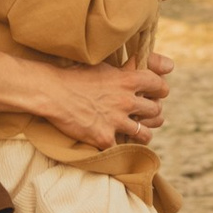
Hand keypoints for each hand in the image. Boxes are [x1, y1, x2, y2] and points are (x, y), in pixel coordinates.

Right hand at [33, 54, 170, 151]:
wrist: (51, 93)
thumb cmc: (75, 76)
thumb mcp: (104, 66)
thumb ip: (126, 69)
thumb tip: (151, 65)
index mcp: (126, 80)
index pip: (159, 85)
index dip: (160, 90)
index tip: (157, 93)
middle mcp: (125, 101)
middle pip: (155, 111)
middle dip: (153, 113)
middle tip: (147, 114)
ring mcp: (115, 121)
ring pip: (145, 134)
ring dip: (143, 133)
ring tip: (139, 132)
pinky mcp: (104, 138)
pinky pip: (122, 147)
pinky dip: (118, 145)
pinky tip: (115, 141)